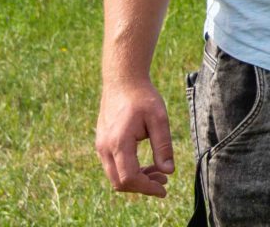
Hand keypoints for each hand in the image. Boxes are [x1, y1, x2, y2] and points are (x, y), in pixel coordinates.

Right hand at [95, 78, 173, 196]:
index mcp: (118, 142)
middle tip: (164, 181)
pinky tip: (147, 165)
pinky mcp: (102, 144)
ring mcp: (101, 146)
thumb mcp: (159, 118)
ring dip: (136, 180)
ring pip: (115, 176)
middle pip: (119, 182)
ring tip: (159, 173)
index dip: (147, 188)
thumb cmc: (143, 97)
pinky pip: (113, 166)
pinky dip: (129, 171)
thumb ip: (163, 146)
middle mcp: (105, 148)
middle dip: (142, 186)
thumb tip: (168, 171)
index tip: (164, 189)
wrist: (122, 81)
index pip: (129, 178)